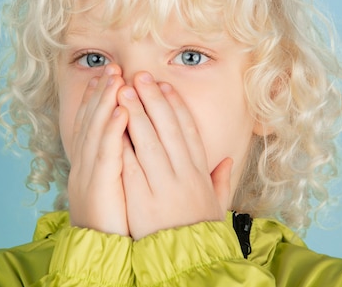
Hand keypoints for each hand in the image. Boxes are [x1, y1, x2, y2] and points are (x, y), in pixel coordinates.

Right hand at [66, 64, 129, 235]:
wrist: (100, 253)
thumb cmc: (113, 222)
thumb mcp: (116, 188)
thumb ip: (122, 164)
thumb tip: (133, 143)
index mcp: (90, 165)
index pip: (94, 124)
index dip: (99, 98)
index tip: (110, 76)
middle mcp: (85, 165)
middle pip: (91, 121)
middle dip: (101, 92)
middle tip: (112, 67)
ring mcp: (89, 175)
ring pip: (96, 131)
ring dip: (105, 102)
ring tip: (115, 78)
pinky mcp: (98, 187)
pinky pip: (106, 155)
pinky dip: (112, 131)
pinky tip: (120, 111)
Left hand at [118, 72, 232, 239]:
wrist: (188, 264)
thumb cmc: (199, 235)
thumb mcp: (216, 207)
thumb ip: (221, 182)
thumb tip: (229, 159)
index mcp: (199, 174)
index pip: (188, 133)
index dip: (176, 107)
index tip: (165, 87)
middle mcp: (183, 175)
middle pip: (167, 129)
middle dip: (152, 100)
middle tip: (139, 76)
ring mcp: (163, 185)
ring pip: (148, 141)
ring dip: (135, 113)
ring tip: (122, 91)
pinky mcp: (143, 198)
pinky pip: (131, 165)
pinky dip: (122, 142)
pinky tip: (112, 125)